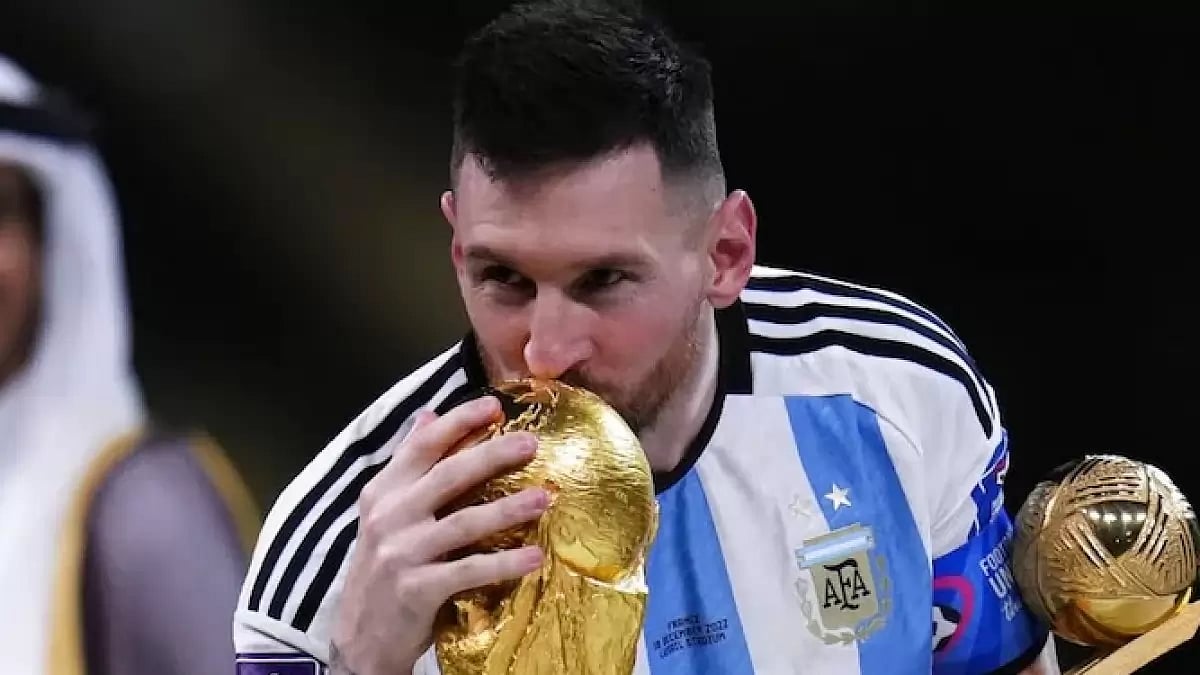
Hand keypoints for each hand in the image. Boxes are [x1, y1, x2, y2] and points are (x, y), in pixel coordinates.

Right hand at [330, 396, 547, 674]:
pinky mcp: (417, 589)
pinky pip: (468, 571)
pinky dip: (503, 564)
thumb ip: (408, 465)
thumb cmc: (383, 567)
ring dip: (508, 508)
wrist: (360, 636)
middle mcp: (390, 516)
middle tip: (531, 442)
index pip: (422, 445)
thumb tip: (428, 415)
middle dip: (492, 455)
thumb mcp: (385, 512)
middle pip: (448, 475)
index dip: (458, 421)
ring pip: (463, 522)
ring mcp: (402, 553)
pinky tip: (534, 557)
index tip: (494, 406)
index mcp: (384, 491)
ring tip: (544, 498)